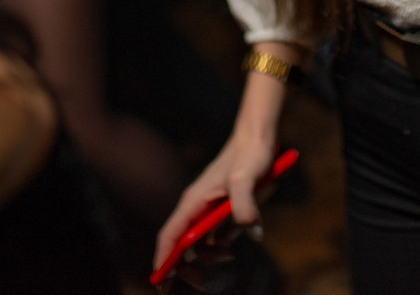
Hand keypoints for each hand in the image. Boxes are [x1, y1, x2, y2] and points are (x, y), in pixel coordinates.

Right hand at [154, 132, 277, 272]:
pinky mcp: (223, 209)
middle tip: (201, 285)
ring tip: (229, 256)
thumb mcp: (246, 179)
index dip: (164, 259)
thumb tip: (252, 234)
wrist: (259, 139)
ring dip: (210, 256)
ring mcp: (209, 209)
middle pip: (181, 245)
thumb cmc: (249, 155)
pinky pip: (217, 234)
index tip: (160, 282)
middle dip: (186, 267)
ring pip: (200, 242)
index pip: (170, 236)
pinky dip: (223, 244)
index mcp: (193, 202)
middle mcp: (196, 207)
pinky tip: (237, 241)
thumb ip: (245, 206)